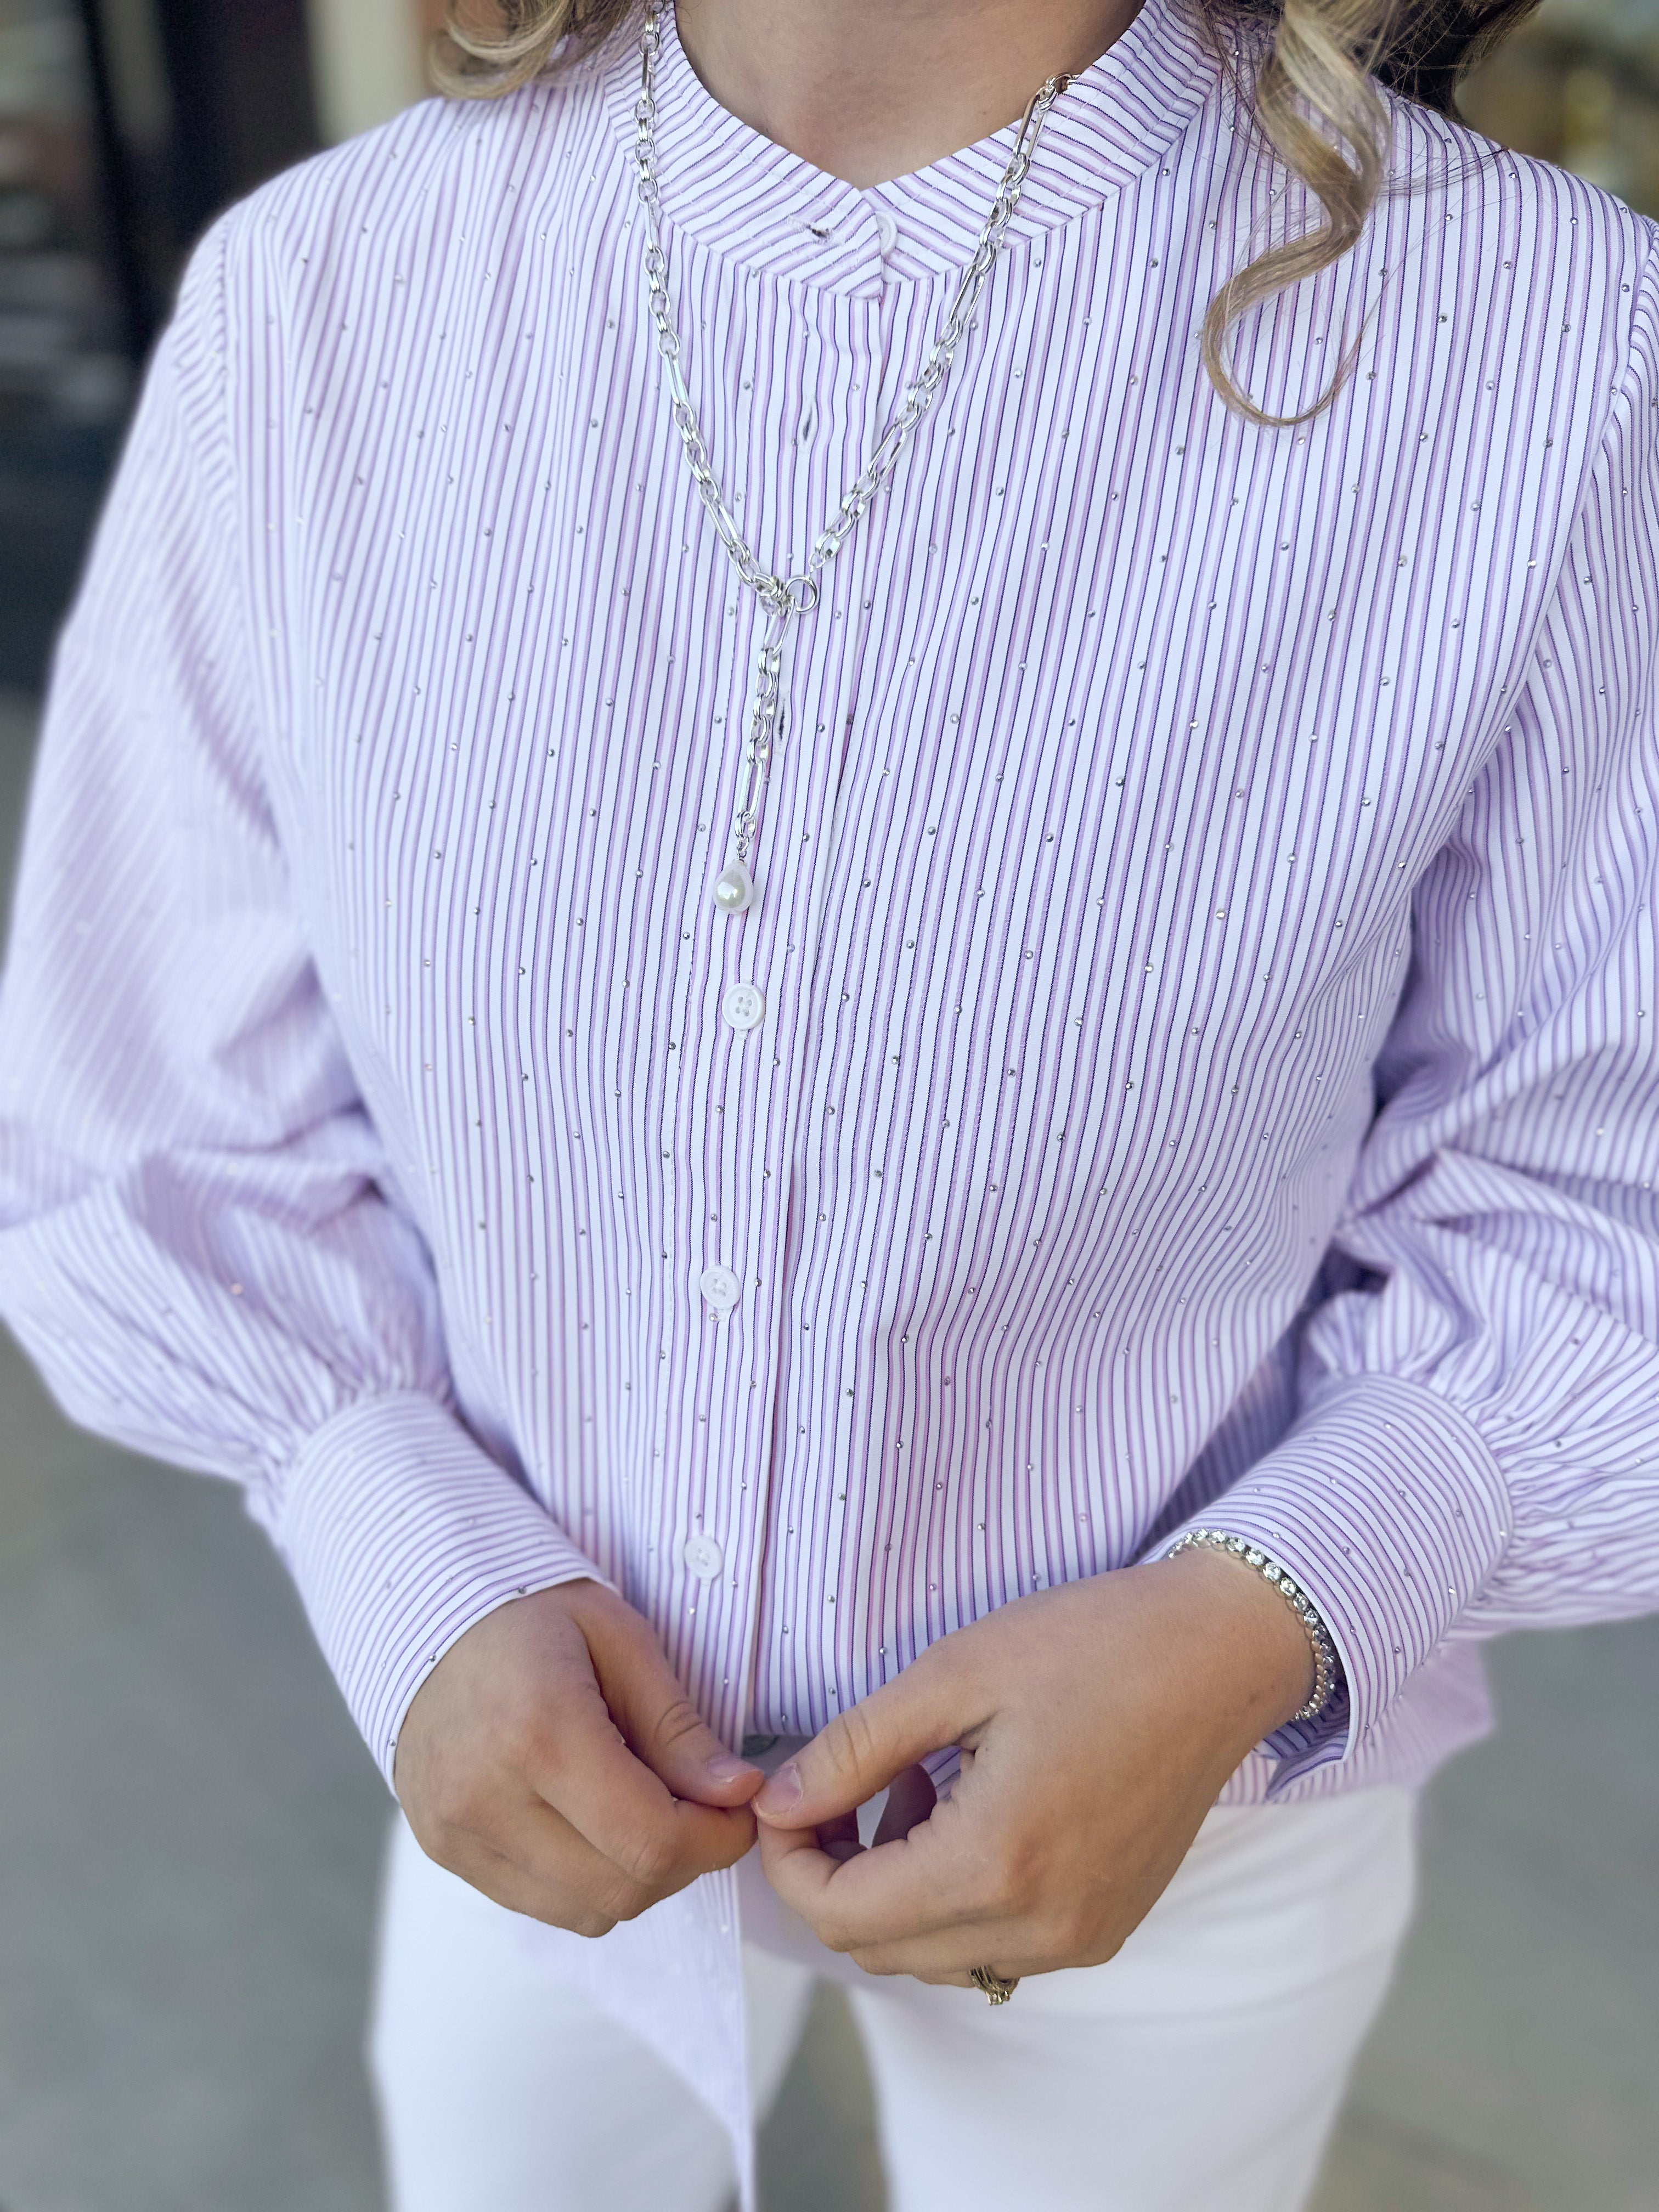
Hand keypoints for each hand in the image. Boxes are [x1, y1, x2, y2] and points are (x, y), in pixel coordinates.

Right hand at [395, 1580, 762, 1935]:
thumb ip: (677, 1727)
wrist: (427, 1619)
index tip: (737, 1810)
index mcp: (539, 1731)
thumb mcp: (620, 1640)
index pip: (650, 1840)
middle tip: (697, 1808)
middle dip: (682, 1859)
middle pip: (621, 1888)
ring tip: (638, 1808)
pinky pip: (540, 1904)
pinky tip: (587, 1819)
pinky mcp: (444, 1853)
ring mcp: (457, 1833)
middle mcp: (486, 1796)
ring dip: (634, 1876)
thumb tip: (737, 1795)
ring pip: (584, 1911)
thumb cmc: (532, 1616)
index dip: (714, 1839)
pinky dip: (584, 1880)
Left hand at [755, 1551, 1313, 1985]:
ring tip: (917, 1782)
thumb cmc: (1091, 1643)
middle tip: (845, 1780)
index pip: (840, 1916)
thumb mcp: (953, 1674)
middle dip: (834, 1873)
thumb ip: (854, 1749)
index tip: (782, 1796)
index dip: (787, 1861)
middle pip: (877, 1947)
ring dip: (895, 1887)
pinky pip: (992, 1945)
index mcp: (996, 1864)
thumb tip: (776, 1803)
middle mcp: (1040, 1927)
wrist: (1220, 1654)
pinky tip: (969, 1809)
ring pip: (932, 1954)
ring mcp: (1078, 1938)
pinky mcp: (1104, 1928)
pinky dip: (954, 1895)